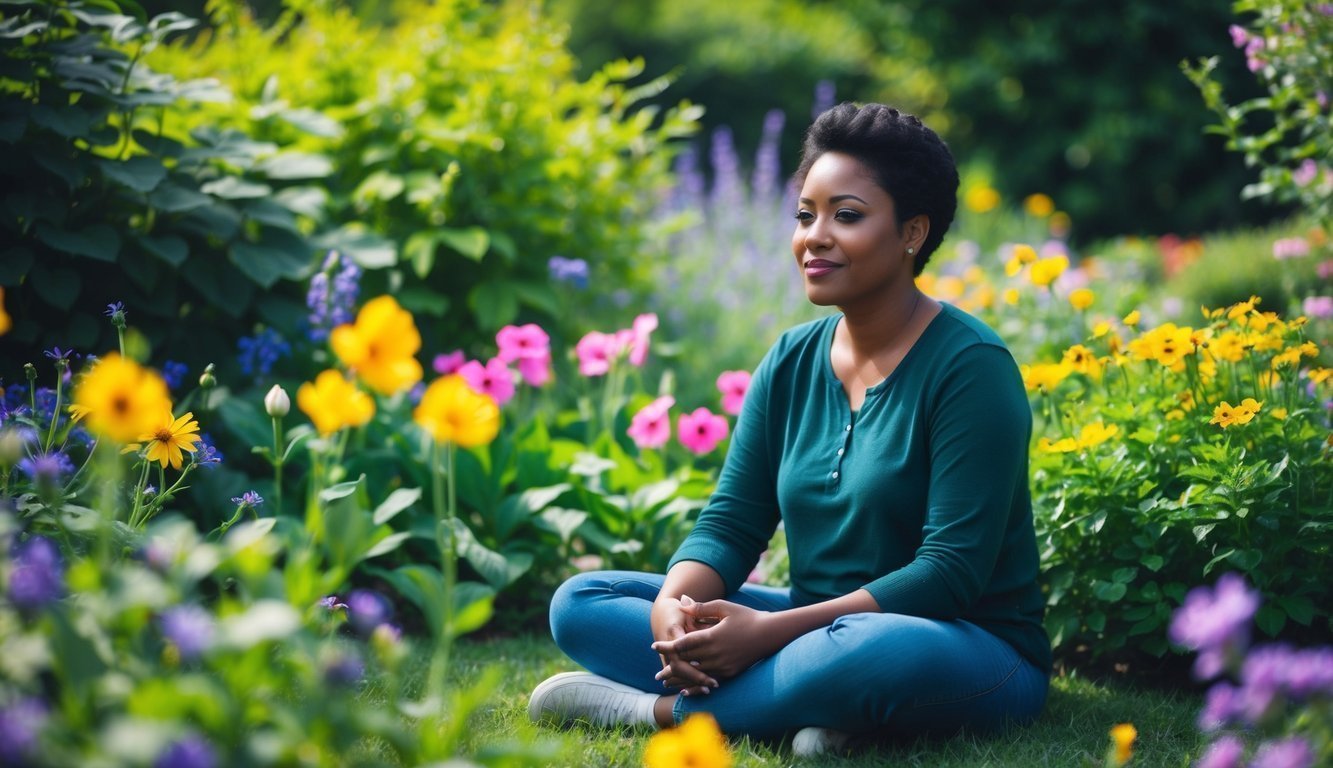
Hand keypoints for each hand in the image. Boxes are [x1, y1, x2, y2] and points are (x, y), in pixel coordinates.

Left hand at [651, 599, 781, 680]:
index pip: (683, 643)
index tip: (654, 646)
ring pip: (696, 674)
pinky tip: (686, 691)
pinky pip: (709, 681)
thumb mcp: (723, 608)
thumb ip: (701, 608)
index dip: (668, 646)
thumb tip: (682, 603)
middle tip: (657, 673)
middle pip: (687, 661)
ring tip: (666, 684)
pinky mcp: (730, 673)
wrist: (770, 634)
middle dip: (670, 667)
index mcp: (712, 636)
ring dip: (680, 680)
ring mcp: (723, 665)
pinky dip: (696, 687)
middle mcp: (716, 654)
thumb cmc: (746, 617)